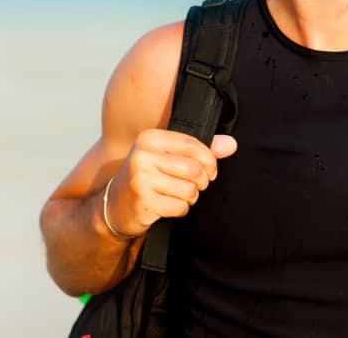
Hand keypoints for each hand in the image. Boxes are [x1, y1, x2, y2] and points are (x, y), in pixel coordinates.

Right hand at [104, 131, 236, 237]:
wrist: (116, 206)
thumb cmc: (148, 177)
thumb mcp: (170, 157)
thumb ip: (201, 149)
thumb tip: (232, 144)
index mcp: (149, 138)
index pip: (193, 145)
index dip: (210, 160)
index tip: (210, 171)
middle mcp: (142, 155)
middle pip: (194, 169)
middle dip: (201, 182)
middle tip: (195, 186)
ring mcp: (140, 179)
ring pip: (189, 190)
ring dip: (191, 197)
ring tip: (178, 195)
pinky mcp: (143, 201)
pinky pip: (179, 206)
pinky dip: (180, 209)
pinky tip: (167, 206)